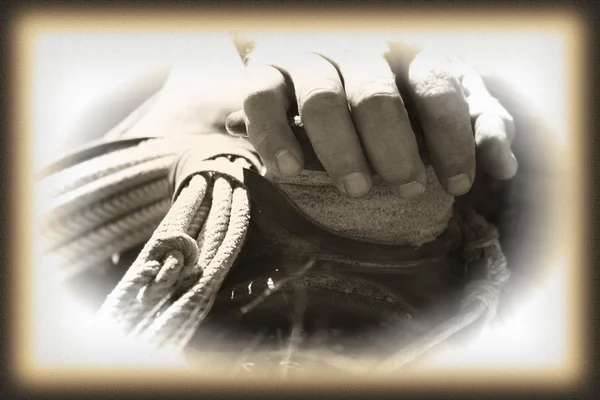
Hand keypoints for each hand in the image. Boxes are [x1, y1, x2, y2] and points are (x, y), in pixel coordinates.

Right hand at [226, 38, 517, 197]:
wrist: (310, 79)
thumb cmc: (386, 108)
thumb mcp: (434, 113)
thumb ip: (473, 129)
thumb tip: (505, 166)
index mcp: (403, 57)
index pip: (433, 87)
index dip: (450, 137)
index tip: (458, 184)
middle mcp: (356, 52)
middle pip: (377, 95)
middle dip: (395, 148)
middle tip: (407, 188)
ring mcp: (309, 61)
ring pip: (322, 99)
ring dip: (341, 149)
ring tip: (355, 188)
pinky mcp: (265, 74)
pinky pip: (262, 99)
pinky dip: (274, 135)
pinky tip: (288, 172)